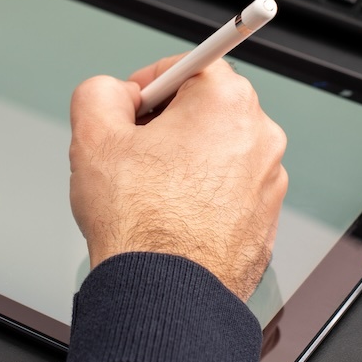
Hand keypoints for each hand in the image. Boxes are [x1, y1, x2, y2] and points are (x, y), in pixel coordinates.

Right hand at [68, 56, 288, 300]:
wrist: (166, 296)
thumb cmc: (140, 225)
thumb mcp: (93, 137)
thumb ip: (99, 92)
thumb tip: (113, 93)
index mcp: (226, 102)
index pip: (187, 65)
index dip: (147, 84)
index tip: (130, 106)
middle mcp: (259, 136)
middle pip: (205, 109)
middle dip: (166, 124)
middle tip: (131, 153)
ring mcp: (268, 181)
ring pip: (216, 152)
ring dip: (183, 162)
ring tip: (149, 194)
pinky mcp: (265, 218)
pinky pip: (228, 191)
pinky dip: (202, 197)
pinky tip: (171, 219)